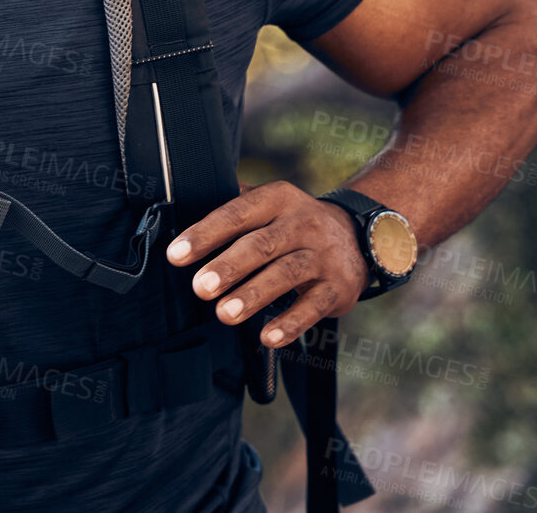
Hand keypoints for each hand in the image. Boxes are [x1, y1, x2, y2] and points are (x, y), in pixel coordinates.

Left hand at [166, 182, 367, 347]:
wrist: (359, 236)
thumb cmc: (293, 224)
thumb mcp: (269, 204)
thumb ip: (232, 207)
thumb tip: (180, 212)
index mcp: (277, 199)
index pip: (236, 214)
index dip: (206, 234)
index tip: (177, 255)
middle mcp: (302, 223)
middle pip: (262, 244)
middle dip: (229, 266)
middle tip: (199, 287)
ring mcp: (323, 255)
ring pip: (287, 274)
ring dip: (254, 294)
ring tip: (225, 313)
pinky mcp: (339, 286)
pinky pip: (314, 306)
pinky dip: (291, 322)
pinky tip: (267, 337)